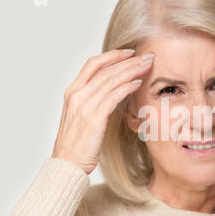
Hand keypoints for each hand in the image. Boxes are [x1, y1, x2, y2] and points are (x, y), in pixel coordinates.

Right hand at [51, 49, 154, 174]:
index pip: (93, 64)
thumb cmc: (77, 142)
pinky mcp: (94, 118)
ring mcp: (84, 106)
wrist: (68, 163)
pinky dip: (127, 88)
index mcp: (73, 92)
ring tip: (147, 66)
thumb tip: (114, 90)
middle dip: (129, 61)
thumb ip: (94, 100)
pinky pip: (113, 97)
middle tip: (147, 56)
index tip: (129, 52)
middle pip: (106, 70)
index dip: (112, 55)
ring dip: (132, 71)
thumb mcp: (82, 115)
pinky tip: (138, 83)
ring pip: (111, 80)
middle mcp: (77, 95)